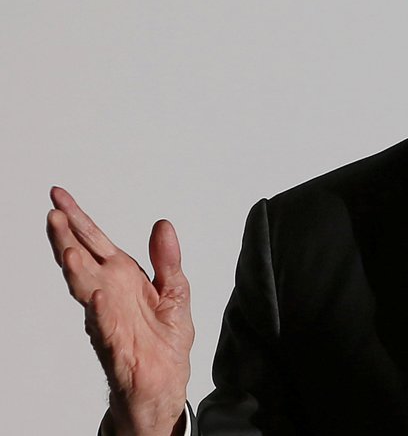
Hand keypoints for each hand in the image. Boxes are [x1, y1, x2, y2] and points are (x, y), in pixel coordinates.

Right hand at [46, 187, 193, 435]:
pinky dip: (101, 312)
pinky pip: (106, 327)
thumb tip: (163, 224)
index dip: (79, 220)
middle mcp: (111, 295)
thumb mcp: (175, 293)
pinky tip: (97, 296)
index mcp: (124, 279)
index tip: (59, 197)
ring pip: (88, 291)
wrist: (162, 387)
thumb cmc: (163, 343)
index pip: (96, 243)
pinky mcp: (117, 346)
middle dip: (68, 238)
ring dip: (78, 272)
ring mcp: (109, 319)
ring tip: (68, 250)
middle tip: (54, 214)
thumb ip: (167, 260)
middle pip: (84, 261)